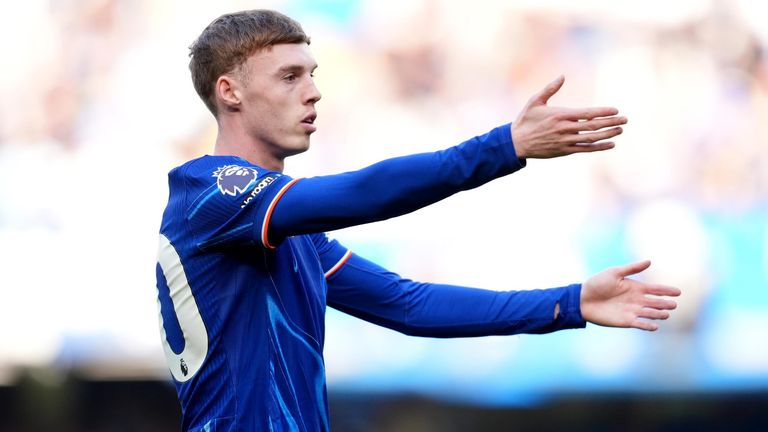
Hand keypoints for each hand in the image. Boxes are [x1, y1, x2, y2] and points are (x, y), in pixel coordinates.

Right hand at [511, 75, 627, 158]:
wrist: (516, 143)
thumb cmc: (525, 120)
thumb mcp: (535, 101)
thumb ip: (550, 88)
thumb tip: (562, 76)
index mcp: (560, 115)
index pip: (588, 113)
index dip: (603, 112)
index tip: (616, 110)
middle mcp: (565, 129)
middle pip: (593, 126)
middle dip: (611, 122)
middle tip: (625, 120)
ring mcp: (565, 141)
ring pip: (592, 138)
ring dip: (608, 134)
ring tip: (620, 130)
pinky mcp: (564, 151)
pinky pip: (585, 149)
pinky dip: (598, 147)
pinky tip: (610, 144)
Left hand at [580, 260, 680, 330]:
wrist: (583, 299)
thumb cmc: (597, 283)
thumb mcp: (614, 273)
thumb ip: (631, 269)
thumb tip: (649, 261)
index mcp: (635, 287)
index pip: (655, 290)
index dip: (666, 291)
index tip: (678, 292)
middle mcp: (636, 300)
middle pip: (655, 302)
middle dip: (665, 303)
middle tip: (674, 304)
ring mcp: (632, 311)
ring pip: (650, 313)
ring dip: (658, 314)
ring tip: (666, 314)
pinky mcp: (626, 321)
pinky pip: (640, 324)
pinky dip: (648, 325)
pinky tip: (655, 326)